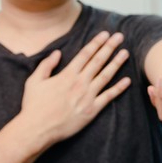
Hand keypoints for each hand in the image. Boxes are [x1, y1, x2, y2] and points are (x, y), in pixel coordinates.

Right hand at [17, 31, 131, 145]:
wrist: (37, 129)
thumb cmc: (33, 106)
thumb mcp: (34, 81)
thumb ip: (46, 65)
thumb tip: (57, 52)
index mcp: (67, 75)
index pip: (85, 54)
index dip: (96, 42)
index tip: (105, 34)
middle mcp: (79, 83)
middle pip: (98, 61)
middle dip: (110, 47)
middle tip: (120, 37)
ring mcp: (87, 96)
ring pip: (106, 76)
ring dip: (117, 63)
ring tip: (126, 53)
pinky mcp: (92, 110)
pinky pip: (108, 97)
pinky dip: (119, 88)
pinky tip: (127, 81)